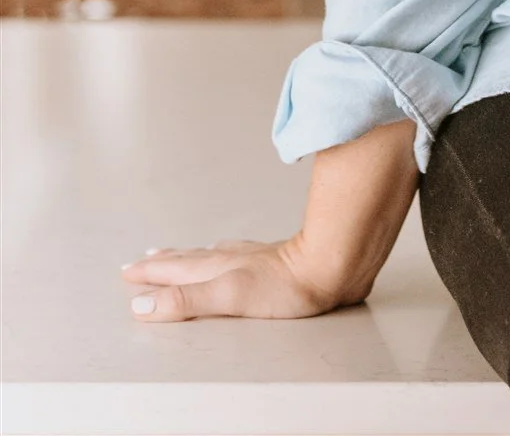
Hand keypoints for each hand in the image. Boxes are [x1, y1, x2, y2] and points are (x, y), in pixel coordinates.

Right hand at [119, 236, 359, 322]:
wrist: (332, 265)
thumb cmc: (284, 286)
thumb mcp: (227, 297)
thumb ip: (186, 300)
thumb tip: (142, 304)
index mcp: (217, 268)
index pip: (175, 269)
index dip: (151, 273)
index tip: (128, 270)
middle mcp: (232, 258)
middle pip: (188, 258)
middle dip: (163, 261)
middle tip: (142, 259)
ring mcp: (253, 257)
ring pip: (210, 254)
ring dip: (188, 255)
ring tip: (176, 253)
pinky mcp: (275, 261)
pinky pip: (235, 254)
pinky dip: (221, 254)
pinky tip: (229, 253)